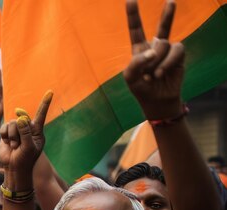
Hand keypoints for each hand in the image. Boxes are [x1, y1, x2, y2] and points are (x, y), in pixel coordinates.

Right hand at [0, 91, 52, 175]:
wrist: (13, 168)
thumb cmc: (25, 160)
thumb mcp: (28, 147)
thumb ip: (26, 132)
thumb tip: (21, 118)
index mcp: (37, 131)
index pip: (41, 115)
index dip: (45, 103)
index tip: (50, 92)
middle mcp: (28, 128)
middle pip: (22, 120)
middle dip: (18, 132)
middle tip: (18, 145)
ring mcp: (17, 130)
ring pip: (12, 123)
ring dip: (11, 136)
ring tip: (14, 146)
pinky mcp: (7, 132)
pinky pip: (4, 126)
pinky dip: (4, 135)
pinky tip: (7, 143)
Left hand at [123, 0, 183, 119]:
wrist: (157, 100)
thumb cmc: (141, 88)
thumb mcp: (130, 77)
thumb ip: (136, 62)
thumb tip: (153, 50)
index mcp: (139, 49)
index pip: (136, 29)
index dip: (133, 15)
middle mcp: (155, 46)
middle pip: (163, 26)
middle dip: (168, 14)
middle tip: (171, 1)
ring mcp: (168, 50)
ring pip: (164, 45)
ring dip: (157, 61)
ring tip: (153, 75)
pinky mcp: (179, 56)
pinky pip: (175, 52)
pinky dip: (167, 63)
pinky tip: (161, 73)